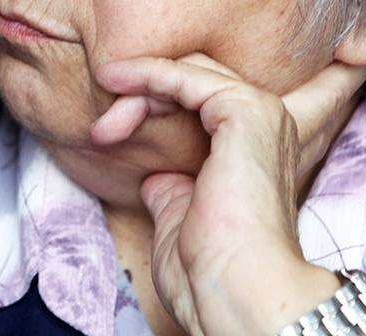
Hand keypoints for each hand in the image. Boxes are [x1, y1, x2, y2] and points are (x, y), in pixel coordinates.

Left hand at [91, 53, 365, 335]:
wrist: (237, 292)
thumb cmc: (211, 274)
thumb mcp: (181, 219)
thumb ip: (172, 190)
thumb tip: (156, 178)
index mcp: (255, 149)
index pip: (198, 101)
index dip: (151, 107)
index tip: (105, 132)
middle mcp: (264, 124)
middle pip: (192, 81)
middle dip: (140, 96)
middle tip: (100, 132)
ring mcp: (259, 113)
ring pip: (187, 73)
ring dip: (137, 88)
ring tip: (103, 127)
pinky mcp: (245, 109)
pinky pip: (185, 76)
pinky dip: (146, 75)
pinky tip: (115, 82)